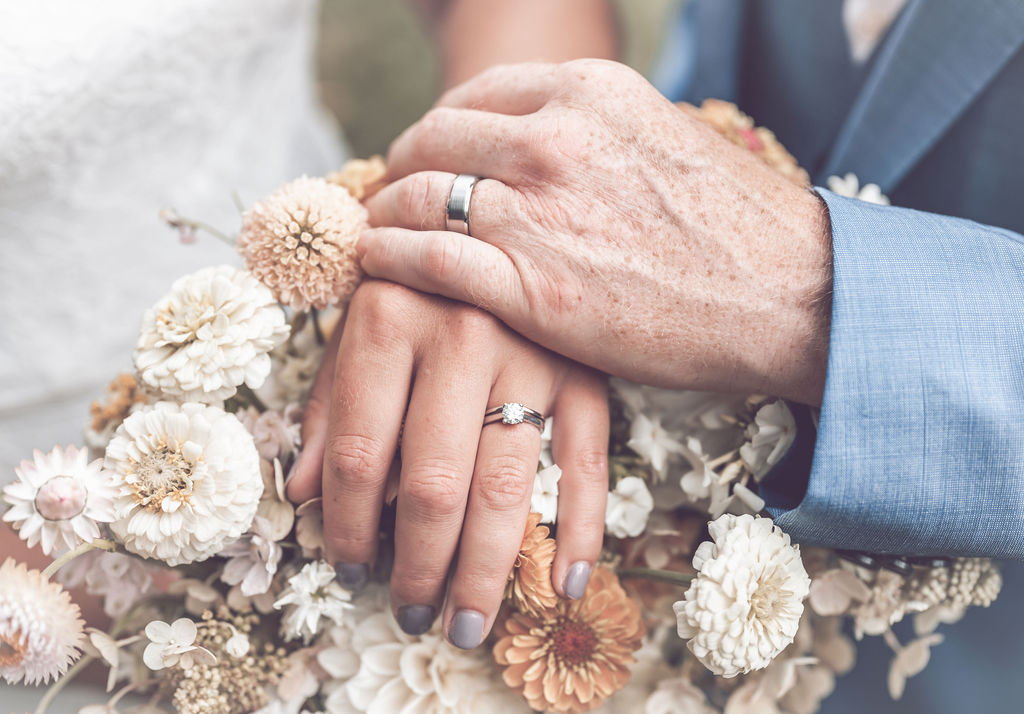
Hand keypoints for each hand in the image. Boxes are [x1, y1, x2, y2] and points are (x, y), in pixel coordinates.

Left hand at [286, 280, 607, 647]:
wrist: (498, 215)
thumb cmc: (417, 279)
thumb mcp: (359, 322)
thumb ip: (329, 403)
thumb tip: (305, 493)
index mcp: (389, 316)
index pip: (358, 452)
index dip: (346, 525)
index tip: (348, 566)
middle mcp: (462, 334)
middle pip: (432, 485)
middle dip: (418, 566)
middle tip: (412, 614)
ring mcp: (533, 353)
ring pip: (505, 487)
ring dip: (485, 571)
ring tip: (465, 624)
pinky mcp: (586, 370)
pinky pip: (588, 462)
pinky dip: (581, 528)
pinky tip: (566, 582)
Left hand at [357, 60, 832, 403]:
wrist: (790, 296)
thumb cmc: (736, 229)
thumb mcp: (663, 139)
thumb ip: (592, 135)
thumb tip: (539, 149)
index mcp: (587, 93)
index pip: (473, 97)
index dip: (436, 129)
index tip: (426, 155)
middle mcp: (554, 140)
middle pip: (434, 140)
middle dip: (401, 167)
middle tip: (389, 194)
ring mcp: (538, 212)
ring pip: (418, 196)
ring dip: (385, 214)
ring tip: (375, 233)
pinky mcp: (532, 287)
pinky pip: (425, 260)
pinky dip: (388, 259)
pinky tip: (374, 265)